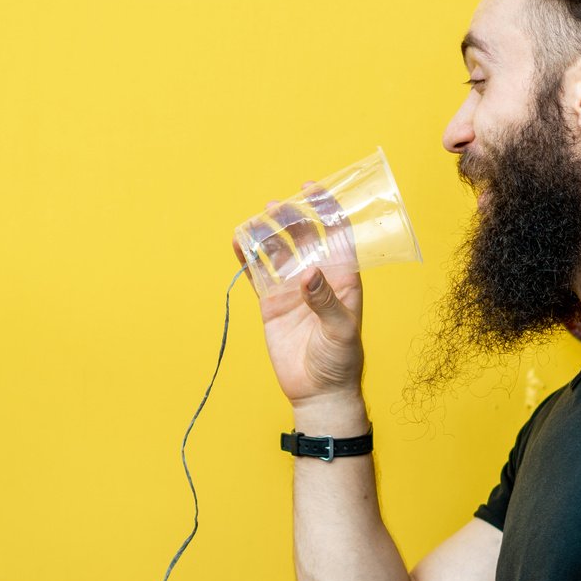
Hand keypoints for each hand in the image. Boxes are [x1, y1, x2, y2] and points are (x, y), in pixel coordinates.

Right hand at [235, 201, 365, 412]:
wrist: (318, 392)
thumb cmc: (340, 361)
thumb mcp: (340, 330)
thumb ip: (326, 301)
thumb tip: (308, 274)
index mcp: (343, 277)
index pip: (337, 233)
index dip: (326, 209)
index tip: (310, 189)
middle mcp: (317, 276)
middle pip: (304, 237)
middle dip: (291, 217)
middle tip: (275, 207)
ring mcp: (292, 288)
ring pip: (277, 251)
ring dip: (267, 234)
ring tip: (254, 221)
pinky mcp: (272, 304)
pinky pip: (258, 274)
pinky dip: (247, 258)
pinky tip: (237, 242)